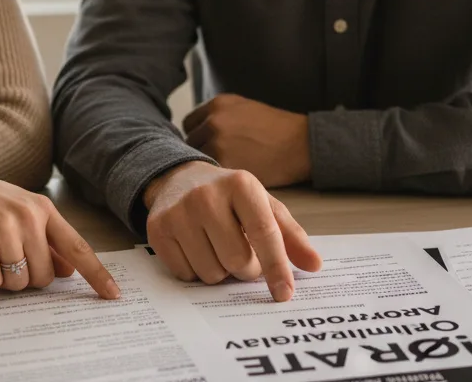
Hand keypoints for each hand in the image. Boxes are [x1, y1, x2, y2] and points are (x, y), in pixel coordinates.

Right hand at [0, 160, 119, 298]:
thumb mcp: (20, 213)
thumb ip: (46, 240)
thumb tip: (68, 270)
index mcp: (44, 209)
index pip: (77, 247)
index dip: (97, 274)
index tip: (113, 293)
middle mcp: (28, 217)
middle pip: (44, 276)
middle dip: (26, 278)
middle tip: (6, 260)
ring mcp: (5, 227)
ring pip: (19, 282)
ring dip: (3, 279)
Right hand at [143, 161, 321, 301]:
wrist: (178, 178)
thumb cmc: (229, 197)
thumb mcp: (263, 205)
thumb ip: (290, 235)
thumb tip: (314, 265)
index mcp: (241, 185)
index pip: (264, 233)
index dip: (277, 267)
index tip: (285, 293)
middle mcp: (206, 195)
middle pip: (237, 261)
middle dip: (246, 269)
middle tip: (242, 254)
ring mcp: (179, 212)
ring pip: (211, 273)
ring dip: (220, 271)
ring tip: (217, 248)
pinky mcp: (157, 229)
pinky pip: (186, 275)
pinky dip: (196, 271)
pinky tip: (196, 248)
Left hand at [183, 94, 310, 187]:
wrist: (301, 144)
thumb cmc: (276, 129)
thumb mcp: (245, 108)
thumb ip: (219, 115)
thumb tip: (197, 131)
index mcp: (218, 104)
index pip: (189, 124)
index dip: (198, 137)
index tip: (209, 147)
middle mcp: (214, 120)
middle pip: (190, 143)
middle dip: (201, 153)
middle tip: (217, 163)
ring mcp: (218, 142)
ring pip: (197, 162)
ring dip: (206, 169)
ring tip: (223, 174)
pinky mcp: (226, 164)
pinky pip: (210, 176)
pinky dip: (216, 180)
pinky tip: (229, 181)